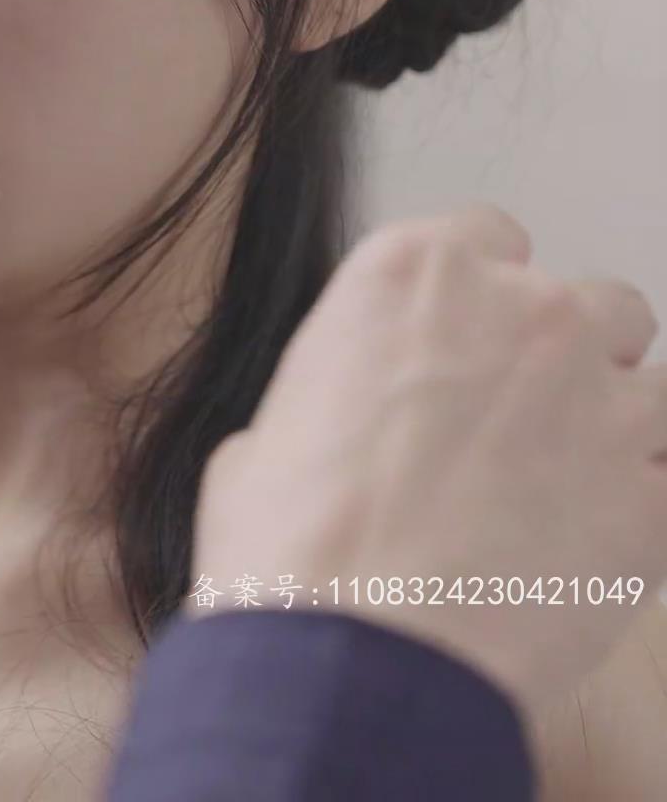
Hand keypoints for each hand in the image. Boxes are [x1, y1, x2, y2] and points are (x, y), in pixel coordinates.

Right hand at [186, 202, 666, 723]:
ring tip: (581, 491)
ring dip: (624, 426)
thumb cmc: (296, 551)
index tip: (477, 348)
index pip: (491, 239)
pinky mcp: (652, 493)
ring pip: (656, 379)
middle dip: (567, 360)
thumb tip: (330, 436)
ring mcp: (598, 395)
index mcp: (417, 274)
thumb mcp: (266, 434)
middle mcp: (520, 310)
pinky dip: (654, 507)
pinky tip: (611, 544)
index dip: (485, 301)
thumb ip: (330, 400)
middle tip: (527, 432)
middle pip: (588, 303)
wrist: (351, 655)